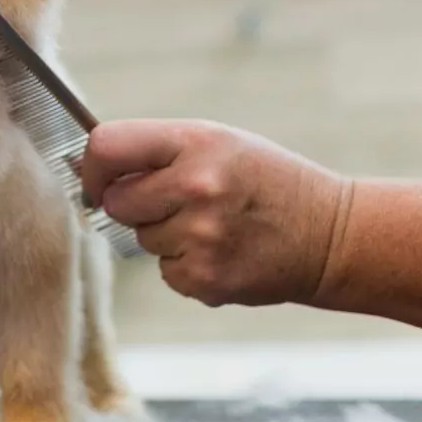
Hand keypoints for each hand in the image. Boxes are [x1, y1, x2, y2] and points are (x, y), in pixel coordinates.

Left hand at [79, 120, 350, 307]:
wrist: (331, 236)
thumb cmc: (264, 182)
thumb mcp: (218, 143)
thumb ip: (156, 150)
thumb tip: (89, 169)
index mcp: (196, 143)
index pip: (107, 146)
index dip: (92, 166)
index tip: (97, 179)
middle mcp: (196, 187)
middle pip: (116, 202)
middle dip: (134, 204)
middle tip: (178, 202)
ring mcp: (201, 237)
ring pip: (141, 240)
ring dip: (165, 235)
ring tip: (214, 225)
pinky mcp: (205, 279)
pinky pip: (165, 272)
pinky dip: (186, 265)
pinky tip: (223, 251)